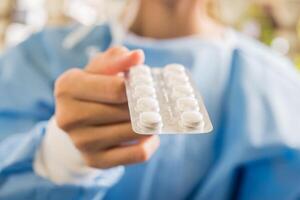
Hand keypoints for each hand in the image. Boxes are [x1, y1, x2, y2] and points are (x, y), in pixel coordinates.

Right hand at [54, 47, 159, 168]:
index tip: (150, 86)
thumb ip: (118, 59)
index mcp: (68, 87)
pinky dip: (150, 144)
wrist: (77, 121)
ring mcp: (80, 142)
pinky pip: (137, 154)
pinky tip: (149, 135)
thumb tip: (137, 56)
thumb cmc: (94, 88)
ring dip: (149, 124)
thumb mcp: (101, 68)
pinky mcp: (94, 161)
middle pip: (126, 111)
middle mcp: (68, 117)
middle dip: (146, 106)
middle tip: (158, 102)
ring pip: (134, 132)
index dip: (139, 87)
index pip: (116, 89)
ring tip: (152, 116)